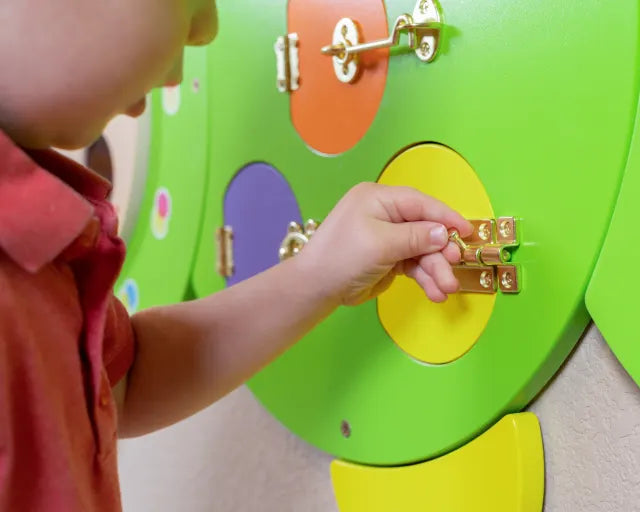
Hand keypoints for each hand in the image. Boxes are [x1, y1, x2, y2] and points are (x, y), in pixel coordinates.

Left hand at [298, 182, 473, 305]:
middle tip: (454, 268)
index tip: (468, 232)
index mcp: (379, 199)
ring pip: (422, 251)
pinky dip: (425, 278)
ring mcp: (387, 237)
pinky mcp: (388, 258)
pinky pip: (413, 265)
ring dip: (435, 270)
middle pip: (424, 229)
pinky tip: (434, 293)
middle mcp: (385, 215)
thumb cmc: (343, 257)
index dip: (446, 217)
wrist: (316, 288)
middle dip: (440, 252)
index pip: (420, 203)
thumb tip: (445, 233)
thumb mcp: (381, 244)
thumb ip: (416, 237)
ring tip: (445, 290)